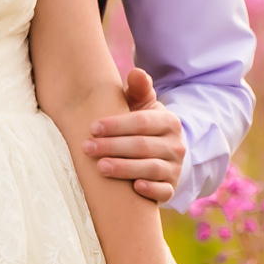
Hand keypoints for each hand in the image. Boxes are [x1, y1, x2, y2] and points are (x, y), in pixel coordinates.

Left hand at [86, 68, 186, 204]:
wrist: (159, 154)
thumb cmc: (141, 126)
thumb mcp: (142, 105)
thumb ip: (138, 88)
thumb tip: (135, 72)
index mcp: (169, 121)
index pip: (142, 122)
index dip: (117, 125)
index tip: (92, 128)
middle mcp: (176, 144)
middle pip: (143, 146)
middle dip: (112, 147)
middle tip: (86, 148)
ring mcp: (175, 168)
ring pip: (150, 168)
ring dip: (124, 168)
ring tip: (100, 167)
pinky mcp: (171, 187)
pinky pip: (163, 191)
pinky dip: (150, 190)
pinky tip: (134, 188)